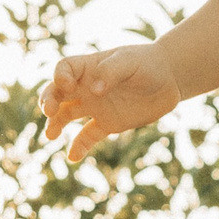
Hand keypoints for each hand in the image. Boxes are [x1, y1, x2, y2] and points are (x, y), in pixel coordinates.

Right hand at [38, 41, 181, 163]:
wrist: (169, 79)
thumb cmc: (148, 63)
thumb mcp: (130, 62)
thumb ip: (111, 72)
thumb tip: (94, 91)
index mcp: (90, 67)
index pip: (64, 68)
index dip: (59, 77)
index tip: (66, 85)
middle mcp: (87, 86)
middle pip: (58, 93)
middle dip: (49, 101)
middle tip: (49, 112)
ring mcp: (96, 106)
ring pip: (67, 115)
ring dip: (55, 124)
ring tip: (50, 135)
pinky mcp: (107, 124)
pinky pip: (88, 136)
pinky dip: (79, 146)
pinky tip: (73, 156)